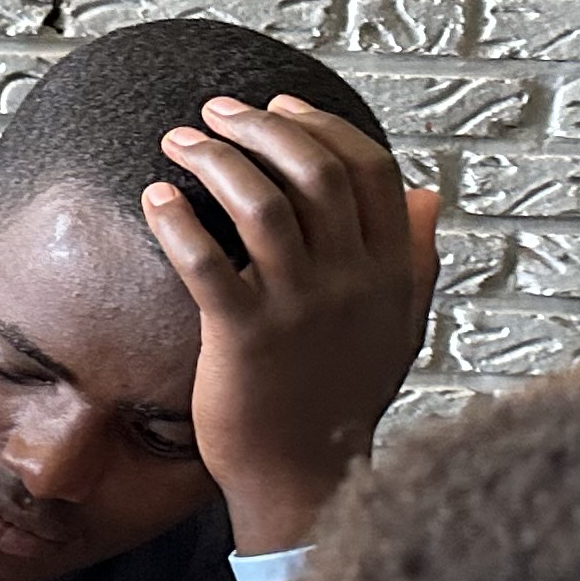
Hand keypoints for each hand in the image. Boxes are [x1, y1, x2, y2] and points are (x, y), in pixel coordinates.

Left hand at [145, 95, 441, 550]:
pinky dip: (176, 220)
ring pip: (261, 203)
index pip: (369, 169)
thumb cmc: (341, 395)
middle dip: (260, 127)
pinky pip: (206, 261)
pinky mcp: (244, 335)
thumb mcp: (398, 325)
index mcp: (390, 270)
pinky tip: (152, 198)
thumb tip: (427, 195)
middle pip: (313, 171)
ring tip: (176, 141)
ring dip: (214, 159)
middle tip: (213, 112)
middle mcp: (352, 280)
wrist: (307, 474)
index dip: (321, 126)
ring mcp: (300, 306)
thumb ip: (414, 258)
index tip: (277, 106)